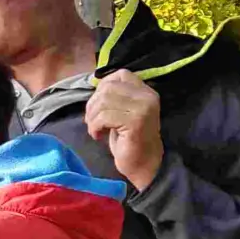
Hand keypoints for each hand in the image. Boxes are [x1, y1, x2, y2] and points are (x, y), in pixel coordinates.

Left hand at [87, 69, 163, 190]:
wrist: (143, 163)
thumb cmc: (128, 139)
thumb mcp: (121, 112)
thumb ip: (114, 97)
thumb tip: (95, 86)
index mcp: (145, 91)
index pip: (120, 74)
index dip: (102, 87)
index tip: (97, 105)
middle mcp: (147, 96)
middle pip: (108, 88)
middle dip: (92, 104)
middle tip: (92, 121)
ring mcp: (143, 108)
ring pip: (103, 102)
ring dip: (92, 117)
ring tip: (95, 129)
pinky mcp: (136, 121)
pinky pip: (104, 117)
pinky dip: (94, 126)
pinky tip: (98, 135)